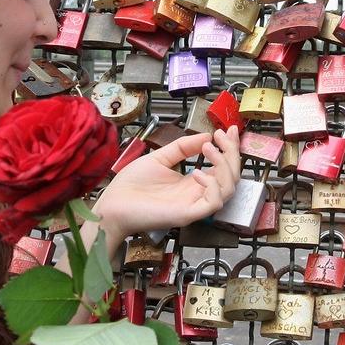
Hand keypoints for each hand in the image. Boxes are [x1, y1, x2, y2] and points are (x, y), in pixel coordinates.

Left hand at [93, 126, 241, 239]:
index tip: (229, 130)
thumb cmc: (131, 185)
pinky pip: (213, 203)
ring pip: (228, 189)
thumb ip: (182, 148)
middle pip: (231, 177)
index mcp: (192, 183)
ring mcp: (194, 205)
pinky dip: (212, 185)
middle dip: (231, 153)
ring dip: (224, 166)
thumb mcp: (159, 158)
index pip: (222, 167)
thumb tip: (205, 135)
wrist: (113, 204)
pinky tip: (198, 171)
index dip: (230, 149)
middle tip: (222, 136)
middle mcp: (197, 194)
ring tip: (208, 148)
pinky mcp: (187, 214)